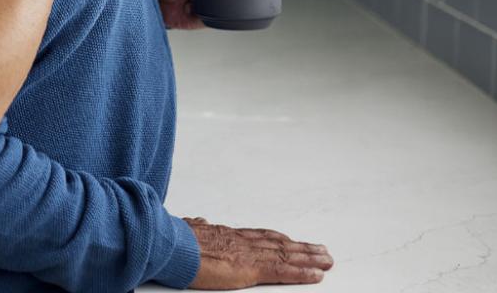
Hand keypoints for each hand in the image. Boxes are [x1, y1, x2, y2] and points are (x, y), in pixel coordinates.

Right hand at [185, 217, 333, 288]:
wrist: (169, 244)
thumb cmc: (173, 240)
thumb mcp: (185, 230)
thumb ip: (196, 228)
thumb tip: (198, 222)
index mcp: (227, 235)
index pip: (260, 237)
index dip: (279, 239)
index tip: (292, 241)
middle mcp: (242, 241)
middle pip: (280, 244)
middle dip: (301, 248)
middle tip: (321, 251)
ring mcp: (249, 254)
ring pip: (287, 255)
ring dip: (310, 258)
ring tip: (326, 260)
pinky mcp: (251, 269)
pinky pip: (283, 271)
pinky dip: (303, 273)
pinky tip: (317, 274)